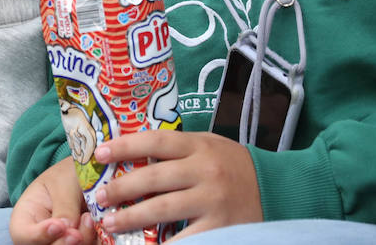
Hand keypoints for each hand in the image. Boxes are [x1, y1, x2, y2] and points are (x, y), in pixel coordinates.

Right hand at [10, 158, 97, 244]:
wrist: (85, 177)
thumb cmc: (65, 175)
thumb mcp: (62, 182)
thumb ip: (64, 206)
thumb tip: (69, 229)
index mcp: (26, 217)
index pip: (22, 234)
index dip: (40, 235)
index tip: (59, 225)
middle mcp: (40, 236)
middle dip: (66, 241)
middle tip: (83, 222)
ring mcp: (60, 242)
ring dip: (83, 240)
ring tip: (90, 217)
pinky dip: (95, 241)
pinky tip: (99, 226)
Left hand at [91, 131, 261, 240]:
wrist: (277, 189)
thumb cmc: (232, 165)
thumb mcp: (207, 146)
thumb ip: (176, 149)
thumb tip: (130, 153)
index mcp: (199, 145)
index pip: (155, 141)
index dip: (124, 146)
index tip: (99, 154)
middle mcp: (205, 170)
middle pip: (153, 177)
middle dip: (121, 188)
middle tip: (98, 197)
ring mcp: (213, 200)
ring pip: (163, 209)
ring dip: (132, 217)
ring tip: (111, 223)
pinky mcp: (221, 228)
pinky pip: (186, 238)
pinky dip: (165, 243)